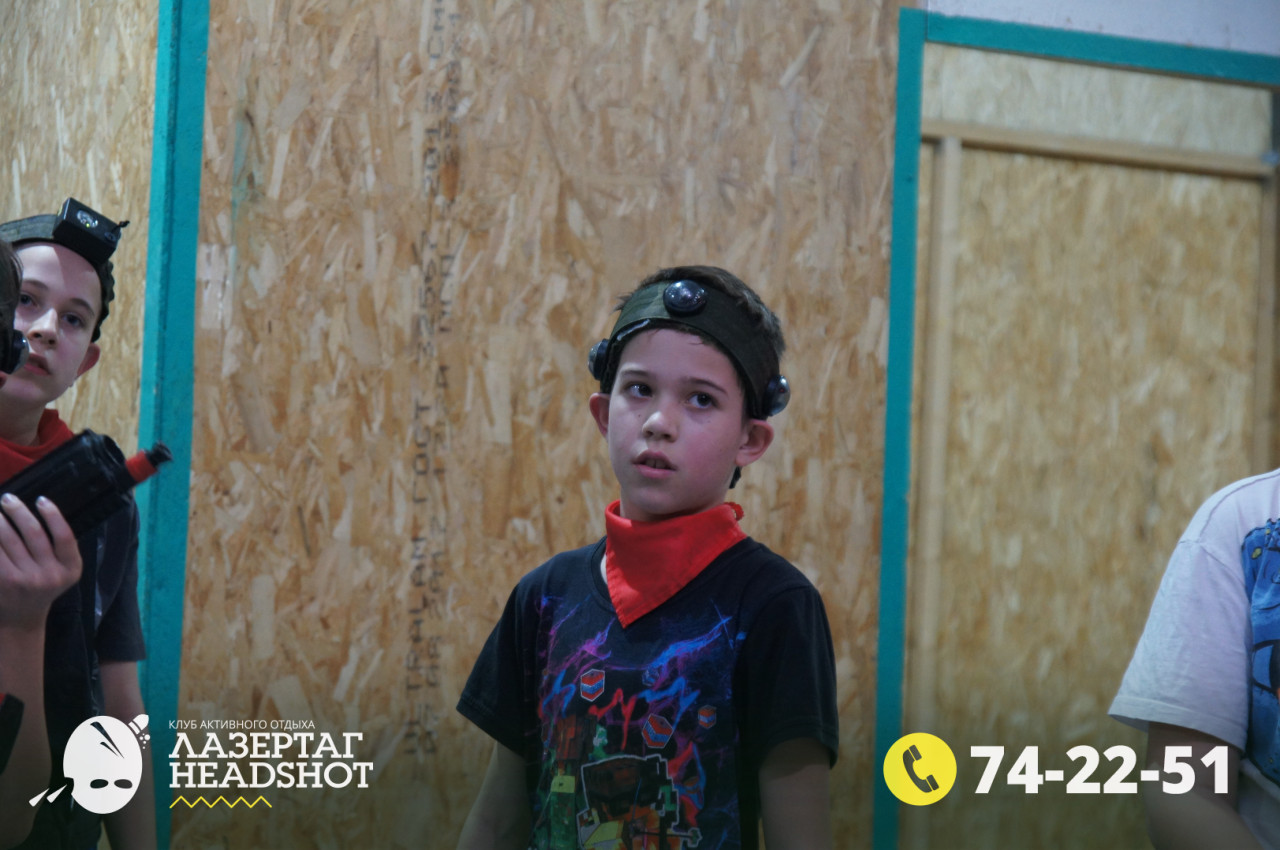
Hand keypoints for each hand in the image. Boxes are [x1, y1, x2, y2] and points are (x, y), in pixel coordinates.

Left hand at [0, 494, 81, 630]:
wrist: (21, 620)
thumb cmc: (40, 587)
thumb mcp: (61, 571)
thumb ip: (56, 547)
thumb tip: (39, 509)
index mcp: (70, 570)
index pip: (64, 536)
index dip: (53, 515)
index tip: (41, 499)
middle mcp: (50, 576)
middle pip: (34, 534)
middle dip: (19, 512)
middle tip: (7, 499)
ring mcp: (25, 581)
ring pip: (9, 541)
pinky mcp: (4, 582)